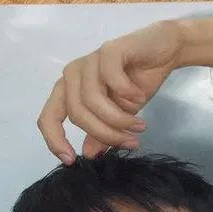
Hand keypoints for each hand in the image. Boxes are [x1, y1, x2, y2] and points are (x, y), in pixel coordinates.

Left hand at [38, 20, 183, 161]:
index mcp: (70, 91)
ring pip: (93, 101)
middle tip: (131, 142)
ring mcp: (89, 60)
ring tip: (140, 126)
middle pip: (77, 114)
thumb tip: (88, 155)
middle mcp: (73, 74)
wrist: (164, 52)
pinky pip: (111, 79)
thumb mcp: (118, 116)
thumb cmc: (137, 84)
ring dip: (120, 119)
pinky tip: (139, 96)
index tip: (71, 160)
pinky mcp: (109, 50)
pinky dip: (127, 93)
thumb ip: (100, 134)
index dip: (55, 141)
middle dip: (106, 134)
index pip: (48, 117)